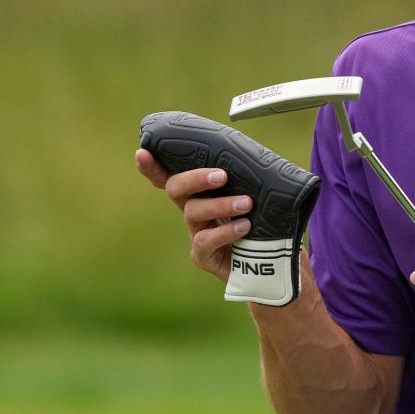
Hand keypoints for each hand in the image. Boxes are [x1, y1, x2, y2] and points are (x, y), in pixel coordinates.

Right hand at [134, 148, 252, 281]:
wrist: (271, 261)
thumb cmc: (263, 220)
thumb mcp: (258, 194)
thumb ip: (251, 178)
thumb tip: (261, 156)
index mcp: (202, 192)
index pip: (172, 175)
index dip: (153, 166)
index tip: (142, 152)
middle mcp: (194, 209)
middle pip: (176, 188)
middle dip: (195, 178)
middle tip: (222, 176)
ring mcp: (196, 232)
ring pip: (193, 212)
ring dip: (220, 205)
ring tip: (246, 203)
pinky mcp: (203, 255)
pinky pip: (204, 241)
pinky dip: (225, 231)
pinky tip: (244, 226)